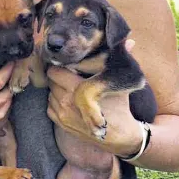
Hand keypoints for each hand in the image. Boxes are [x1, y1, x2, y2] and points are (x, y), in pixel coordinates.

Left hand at [46, 39, 142, 157]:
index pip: (55, 71)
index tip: (68, 64)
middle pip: (51, 81)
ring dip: (56, 89)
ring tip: (69, 87)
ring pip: (50, 93)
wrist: (120, 137)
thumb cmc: (120, 108)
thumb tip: (129, 41)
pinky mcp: (61, 124)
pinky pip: (49, 106)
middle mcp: (66, 102)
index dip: (60, 65)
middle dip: (58, 75)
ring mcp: (62, 115)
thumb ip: (120, 60)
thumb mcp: (118, 83)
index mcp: (78, 90)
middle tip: (68, 73)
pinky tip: (68, 99)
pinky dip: (56, 102)